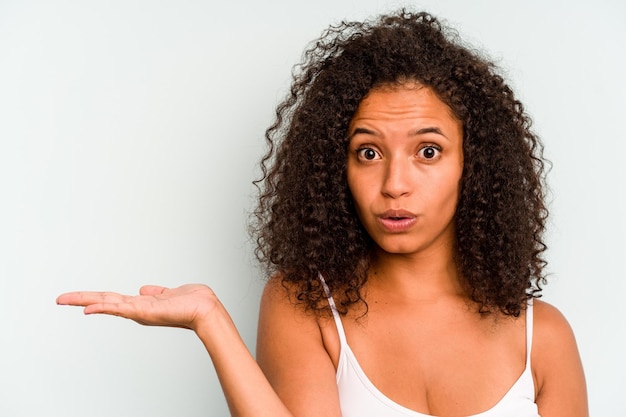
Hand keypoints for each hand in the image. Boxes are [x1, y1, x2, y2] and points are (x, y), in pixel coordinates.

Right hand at [56, 284, 219, 330]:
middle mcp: (137, 309)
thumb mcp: (170, 293)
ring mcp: (139, 311)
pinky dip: (102, 308)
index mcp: (142, 304)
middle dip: (81, 300)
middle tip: (59, 299)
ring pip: (106, 304)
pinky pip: (119, 308)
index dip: (96, 298)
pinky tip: (88, 308)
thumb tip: (145, 289)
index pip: (113, 300)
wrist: (205, 310)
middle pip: (104, 302)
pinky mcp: (144, 311)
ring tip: (64, 300)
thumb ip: (156, 292)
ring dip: (85, 301)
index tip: (79, 299)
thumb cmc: (193, 302)